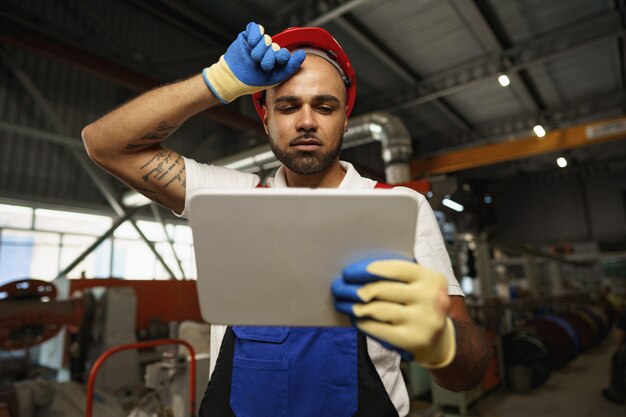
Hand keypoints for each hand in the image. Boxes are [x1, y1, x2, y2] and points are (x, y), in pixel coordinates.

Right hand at [202, 22, 305, 102]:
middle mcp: (268, 51)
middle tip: (263, 65)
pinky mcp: (248, 36)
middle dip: (270, 57)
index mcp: (275, 61)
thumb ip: (290, 67)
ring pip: (266, 39)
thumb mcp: (274, 78)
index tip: (281, 59)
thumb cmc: (253, 81)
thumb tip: (303, 54)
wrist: (233, 79)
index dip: (284, 56)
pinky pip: (256, 28)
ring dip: (261, 49)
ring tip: (254, 58)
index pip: (284, 54)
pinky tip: (251, 43)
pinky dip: (256, 35)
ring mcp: (258, 43)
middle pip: (275, 47)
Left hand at [332, 258, 455, 367]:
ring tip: (342, 303)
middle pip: (382, 289)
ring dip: (354, 306)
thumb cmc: (419, 305)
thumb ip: (396, 276)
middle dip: (354, 288)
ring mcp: (423, 321)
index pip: (395, 268)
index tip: (348, 272)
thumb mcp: (418, 286)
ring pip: (377, 309)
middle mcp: (431, 299)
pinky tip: (355, 318)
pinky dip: (362, 322)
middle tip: (338, 288)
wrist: (440, 341)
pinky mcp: (411, 340)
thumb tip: (357, 272)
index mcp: (432, 278)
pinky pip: (377, 328)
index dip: (368, 269)